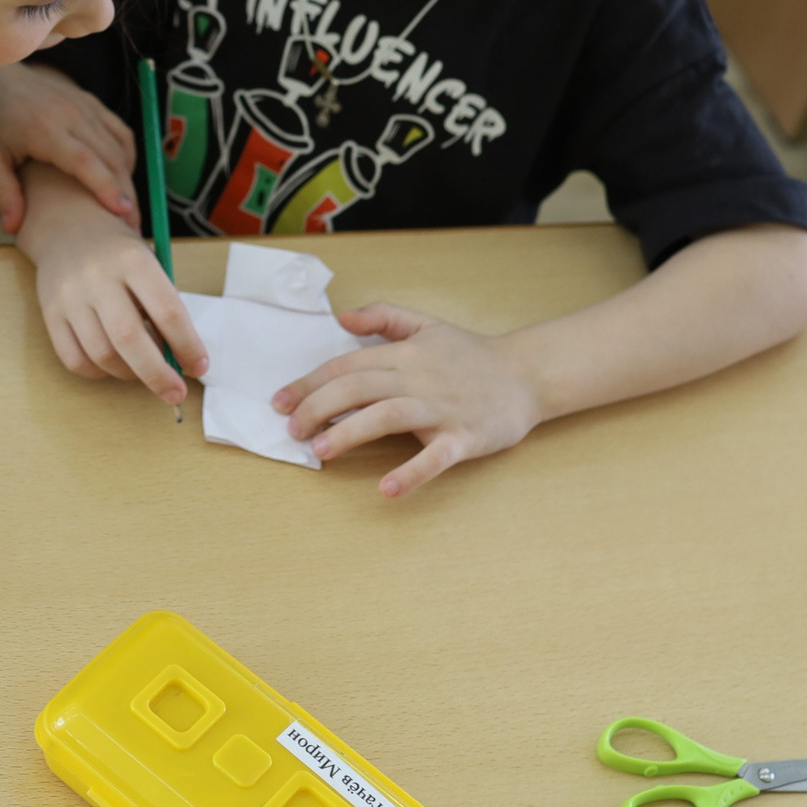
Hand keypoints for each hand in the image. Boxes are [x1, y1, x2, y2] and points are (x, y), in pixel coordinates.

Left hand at [0, 64, 137, 232]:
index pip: (85, 161)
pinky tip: (123, 175)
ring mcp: (83, 105)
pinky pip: (119, 129)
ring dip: (129, 177)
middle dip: (126, 193)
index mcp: (44, 130)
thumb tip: (12, 230)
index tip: (123, 212)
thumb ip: (3, 193)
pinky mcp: (89, 100)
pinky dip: (126, 155)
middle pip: (111, 157)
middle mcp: (70, 114)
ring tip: (130, 208)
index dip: (106, 187)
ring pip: (120, 144)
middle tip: (132, 227)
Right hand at [20, 171, 205, 400]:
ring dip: (129, 374)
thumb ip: (163, 305)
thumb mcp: (148, 262)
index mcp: (133, 260)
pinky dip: (98, 373)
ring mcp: (70, 296)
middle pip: (130, 339)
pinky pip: (74, 360)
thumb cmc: (119, 252)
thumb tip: (179, 358)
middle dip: (158, 374)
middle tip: (175, 393)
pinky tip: (113, 365)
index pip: (167, 311)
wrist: (66, 226)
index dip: (188, 345)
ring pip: (102, 355)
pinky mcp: (50, 313)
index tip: (199, 367)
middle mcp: (98, 277)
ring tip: (143, 370)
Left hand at [274, 303, 542, 496]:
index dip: (309, 383)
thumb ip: (384, 317)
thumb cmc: (470, 355)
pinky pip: (435, 457)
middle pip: (357, 388)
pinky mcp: (464, 438)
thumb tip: (341, 317)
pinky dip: (411, 473)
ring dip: (350, 432)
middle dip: (317, 407)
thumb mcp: (426, 325)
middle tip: (291, 430)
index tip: (279, 402)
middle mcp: (417, 378)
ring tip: (320, 450)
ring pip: (387, 416)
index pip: (345, 366)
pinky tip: (386, 489)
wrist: (527, 375)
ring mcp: (441, 409)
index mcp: (404, 353)